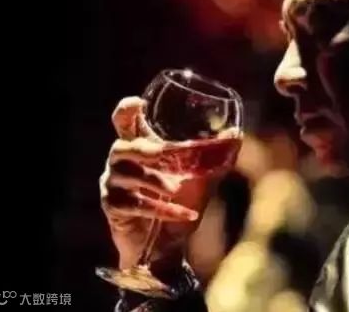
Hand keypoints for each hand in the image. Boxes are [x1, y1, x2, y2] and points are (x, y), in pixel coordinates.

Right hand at [100, 97, 207, 271]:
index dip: (126, 110)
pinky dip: (163, 209)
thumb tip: (235, 134)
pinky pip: (136, 204)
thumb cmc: (182, 202)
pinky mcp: (113, 208)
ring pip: (129, 174)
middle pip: (122, 146)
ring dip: (156, 181)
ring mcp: (113, 185)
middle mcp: (121, 162)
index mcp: (140, 147)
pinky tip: (186, 214)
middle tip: (167, 153)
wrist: (169, 245)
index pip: (123, 121)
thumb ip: (215, 156)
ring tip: (177, 189)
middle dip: (147, 149)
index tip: (139, 103)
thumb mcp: (202, 177)